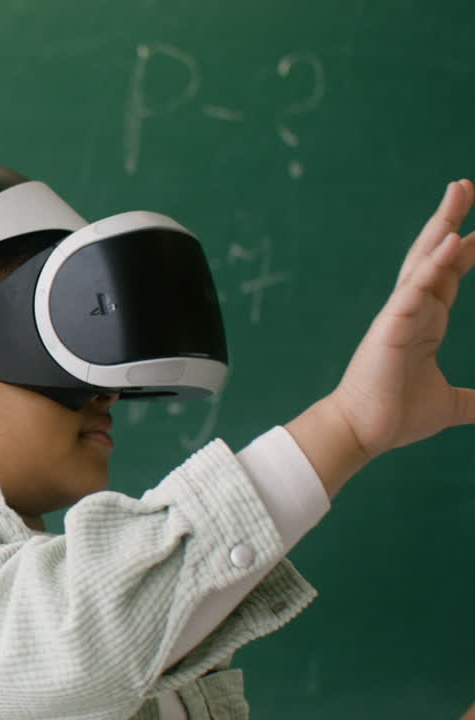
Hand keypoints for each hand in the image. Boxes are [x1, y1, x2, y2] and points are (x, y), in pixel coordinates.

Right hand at [330, 179, 474, 459]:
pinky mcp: (391, 326)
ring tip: (459, 192)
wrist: (364, 433)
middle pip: (435, 254)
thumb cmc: (397, 416)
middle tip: (466, 184)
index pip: (450, 275)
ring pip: (423, 260)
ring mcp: (400, 315)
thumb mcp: (451, 405)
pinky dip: (433, 264)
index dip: (469, 250)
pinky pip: (414, 289)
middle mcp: (412, 311)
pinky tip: (451, 240)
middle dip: (451, 219)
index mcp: (425, 323)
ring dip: (442, 225)